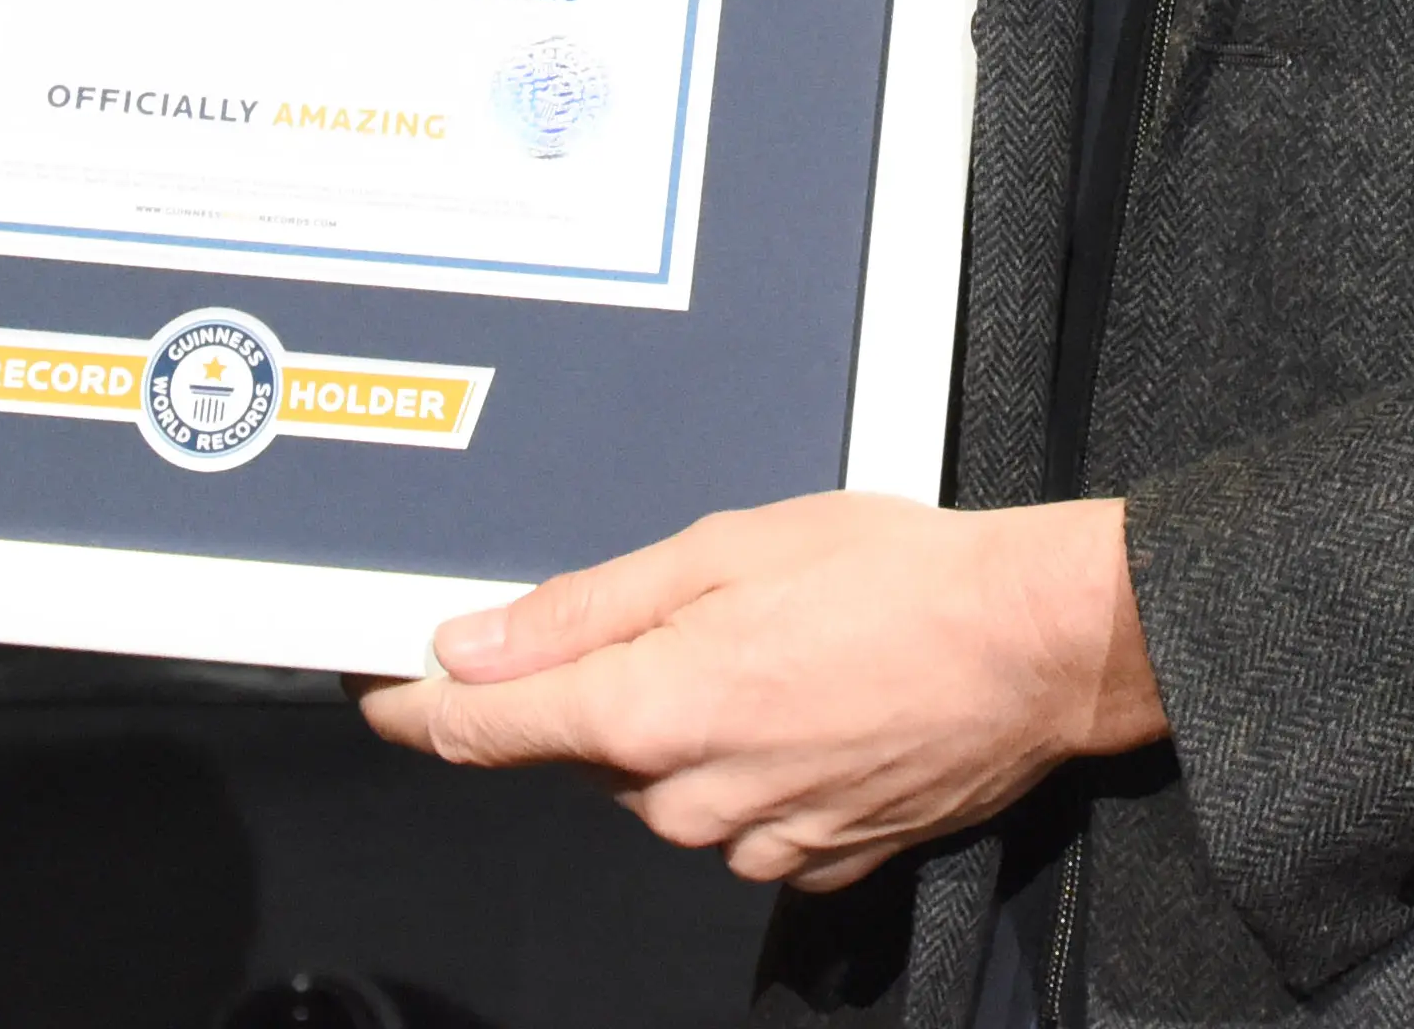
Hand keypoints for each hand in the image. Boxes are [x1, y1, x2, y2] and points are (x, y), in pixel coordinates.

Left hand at [357, 492, 1160, 886]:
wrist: (1034, 649)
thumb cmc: (901, 579)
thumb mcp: (727, 548)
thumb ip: (586, 607)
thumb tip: (474, 646)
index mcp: (649, 710)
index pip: (480, 733)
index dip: (415, 711)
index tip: (380, 692)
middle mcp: (684, 799)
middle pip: (585, 753)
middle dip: (609, 689)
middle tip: (693, 612)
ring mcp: (748, 843)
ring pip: (663, 787)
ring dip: (686, 726)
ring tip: (779, 649)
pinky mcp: (809, 865)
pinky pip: (738, 819)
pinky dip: (753, 766)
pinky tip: (812, 704)